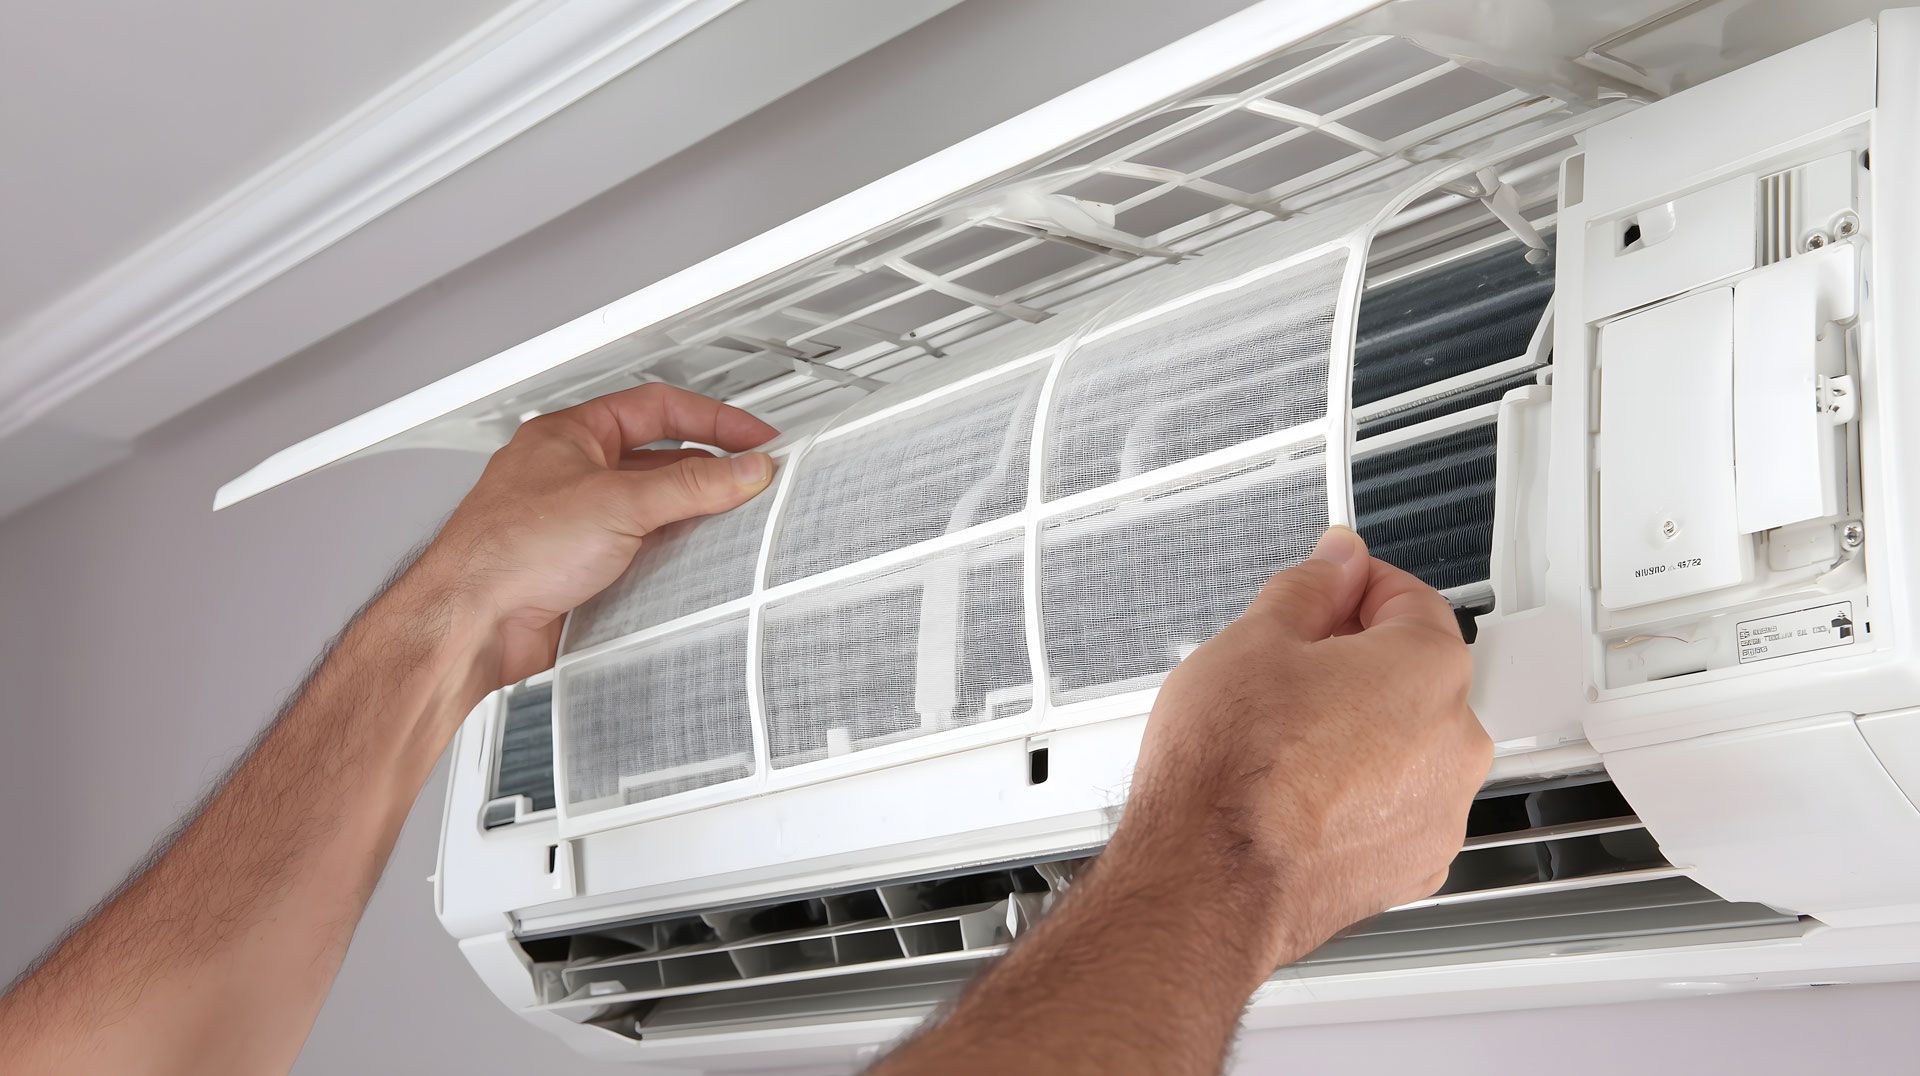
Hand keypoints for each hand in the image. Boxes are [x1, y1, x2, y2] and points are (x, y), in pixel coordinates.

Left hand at [410, 383, 777, 686]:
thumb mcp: (618, 502)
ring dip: (688, 521)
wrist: (470, 623)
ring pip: (653, 512)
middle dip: (706, 474)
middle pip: (660, 462)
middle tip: (749, 483)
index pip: (658, 408)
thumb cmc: (505, 551)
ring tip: (725, 526)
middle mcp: (573, 476)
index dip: (713, 418)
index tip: (755, 437)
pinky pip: (642, 556)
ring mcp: (577, 525)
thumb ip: (691, 484)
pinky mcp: (583, 571)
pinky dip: (669, 561)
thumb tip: (744, 469)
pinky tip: (687, 569)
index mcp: (572, 435)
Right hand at [1104, 525, 1489, 975]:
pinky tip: (1298, 792)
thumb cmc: (1232, 769)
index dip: (1353, 586)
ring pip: (1404, 746)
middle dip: (1354, 665)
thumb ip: (1309, 586)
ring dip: (1359, 733)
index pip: (1409, 597)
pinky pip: (1394, 807)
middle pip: (1411, 675)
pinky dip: (1358, 795)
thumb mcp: (1254, 639)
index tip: (1324, 589)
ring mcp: (1439, 811)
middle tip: (1284, 672)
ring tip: (1282, 741)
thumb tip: (1334, 561)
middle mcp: (1455, 741)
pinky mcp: (1413, 866)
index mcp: (1429, 669)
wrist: (1209, 878)